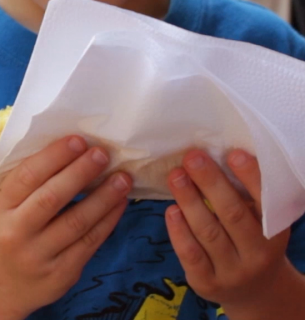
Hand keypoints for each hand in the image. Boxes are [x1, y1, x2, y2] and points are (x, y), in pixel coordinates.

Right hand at [0, 136, 131, 316]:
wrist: (1, 286)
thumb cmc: (8, 232)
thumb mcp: (4, 207)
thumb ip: (28, 184)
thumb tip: (70, 149)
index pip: (27, 176)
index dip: (54, 156)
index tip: (78, 140)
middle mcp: (15, 232)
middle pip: (52, 198)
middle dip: (80, 172)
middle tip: (103, 153)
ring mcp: (38, 256)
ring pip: (76, 222)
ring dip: (103, 197)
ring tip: (123, 178)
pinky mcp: (61, 274)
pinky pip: (89, 243)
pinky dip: (107, 221)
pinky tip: (119, 204)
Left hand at [165, 150, 290, 311]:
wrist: (256, 291)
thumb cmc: (252, 241)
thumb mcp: (259, 222)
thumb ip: (244, 196)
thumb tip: (213, 154)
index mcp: (275, 232)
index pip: (265, 202)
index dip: (251, 177)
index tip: (232, 153)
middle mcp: (258, 254)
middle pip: (233, 215)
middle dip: (211, 183)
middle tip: (192, 157)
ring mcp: (233, 271)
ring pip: (209, 233)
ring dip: (189, 201)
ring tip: (175, 176)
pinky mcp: (208, 283)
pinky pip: (191, 254)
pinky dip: (179, 231)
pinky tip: (171, 210)